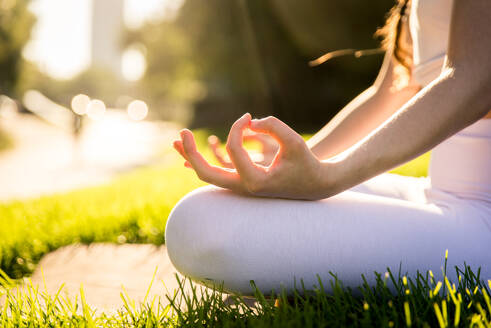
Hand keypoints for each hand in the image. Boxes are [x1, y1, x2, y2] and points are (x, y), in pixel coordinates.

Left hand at [173, 113, 332, 199]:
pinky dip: (206, 161)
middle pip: (206, 173)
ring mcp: (241, 186)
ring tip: (176, 141)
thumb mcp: (293, 142)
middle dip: (191, 152)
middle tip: (182, 133)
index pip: (233, 150)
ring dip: (192, 158)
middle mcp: (243, 187)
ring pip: (208, 174)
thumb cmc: (306, 164)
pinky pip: (218, 171)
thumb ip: (272, 126)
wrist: (315, 185)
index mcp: (254, 182)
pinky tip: (192, 153)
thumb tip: (249, 123)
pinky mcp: (243, 180)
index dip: (237, 128)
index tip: (247, 117)